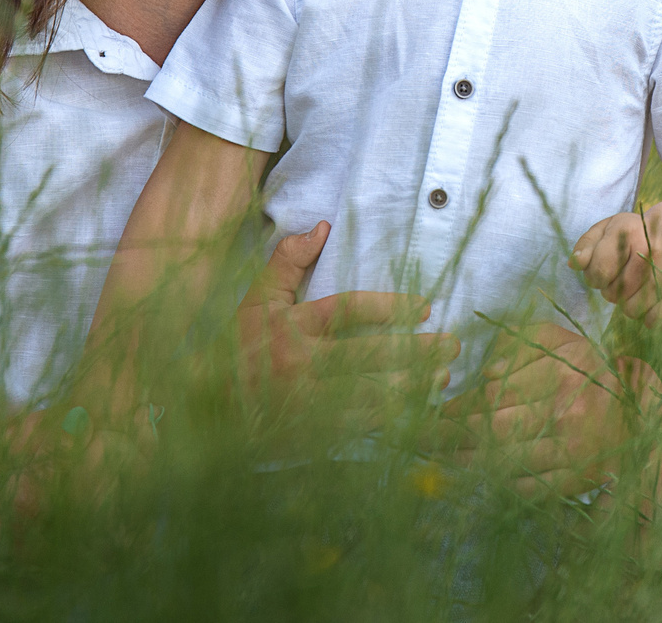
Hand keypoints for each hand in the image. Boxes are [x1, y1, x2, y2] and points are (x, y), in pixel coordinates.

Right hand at [235, 222, 456, 428]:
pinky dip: (391, 420)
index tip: (425, 306)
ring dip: (410, 387)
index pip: (347, 310)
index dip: (389, 306)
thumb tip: (322, 227)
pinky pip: (358, 427)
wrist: (209, 409)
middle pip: (368, 356)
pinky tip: (416, 411)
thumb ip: (287, 261)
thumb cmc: (238, 349)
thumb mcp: (256, 300)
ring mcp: (306, 404)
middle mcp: (301, 365)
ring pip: (369, 396)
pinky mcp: (310, 434)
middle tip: (451, 344)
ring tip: (442, 377)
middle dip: (415, 351)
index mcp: (292, 327)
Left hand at [433, 324, 648, 497]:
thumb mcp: (560, 342)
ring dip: (464, 462)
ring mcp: (571, 451)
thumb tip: (484, 374)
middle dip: (449, 437)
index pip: (493, 392)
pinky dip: (494, 485)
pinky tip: (473, 478)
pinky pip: (525, 487)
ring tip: (437, 459)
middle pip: (492, 429)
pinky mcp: (575, 481)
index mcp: (560, 372)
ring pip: (504, 460)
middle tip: (419, 441)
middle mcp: (566, 412)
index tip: (431, 413)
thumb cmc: (589, 372)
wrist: (640, 416)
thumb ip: (518, 345)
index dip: (457, 406)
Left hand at [571, 207, 661, 323]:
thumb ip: (587, 245)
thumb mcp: (606, 229)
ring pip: (634, 310)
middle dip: (612, 289)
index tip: (601, 272)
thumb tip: (575, 263)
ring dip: (629, 303)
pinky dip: (651, 316)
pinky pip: (660, 319)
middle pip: (615, 294)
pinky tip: (651, 301)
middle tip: (622, 277)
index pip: (599, 272)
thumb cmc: (634, 233)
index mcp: (629, 233)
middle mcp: (653, 252)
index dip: (594, 277)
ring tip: (635, 287)